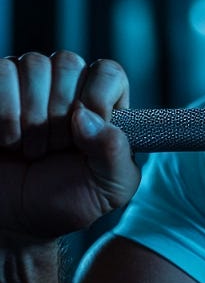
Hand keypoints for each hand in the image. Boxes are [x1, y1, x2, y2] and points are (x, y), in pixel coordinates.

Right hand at [0, 52, 140, 242]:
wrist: (17, 220)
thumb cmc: (68, 200)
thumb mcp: (111, 187)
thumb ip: (116, 152)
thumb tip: (86, 115)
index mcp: (103, 103)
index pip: (107, 71)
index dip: (96, 99)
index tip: (83, 137)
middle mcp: (67, 85)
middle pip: (68, 62)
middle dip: (60, 113)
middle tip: (54, 148)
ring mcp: (28, 84)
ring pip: (34, 64)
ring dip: (31, 116)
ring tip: (31, 148)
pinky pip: (1, 72)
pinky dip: (4, 111)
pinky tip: (7, 139)